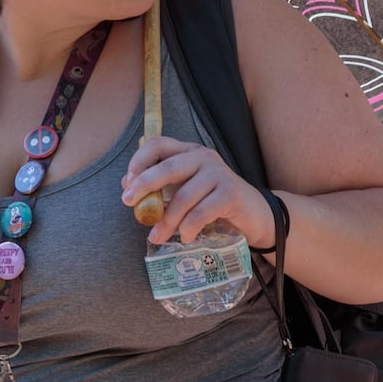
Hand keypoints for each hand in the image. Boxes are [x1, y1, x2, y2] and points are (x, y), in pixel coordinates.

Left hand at [121, 136, 274, 248]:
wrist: (255, 214)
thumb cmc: (214, 203)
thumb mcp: (187, 191)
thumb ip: (162, 188)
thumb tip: (129, 187)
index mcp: (189, 152)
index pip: (159, 144)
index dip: (140, 160)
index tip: (127, 182)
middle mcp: (203, 157)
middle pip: (168, 166)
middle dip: (145, 184)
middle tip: (128, 202)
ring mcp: (219, 173)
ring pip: (184, 196)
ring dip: (167, 219)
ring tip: (156, 236)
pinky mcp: (231, 193)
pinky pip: (202, 211)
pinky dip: (189, 227)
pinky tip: (185, 237)